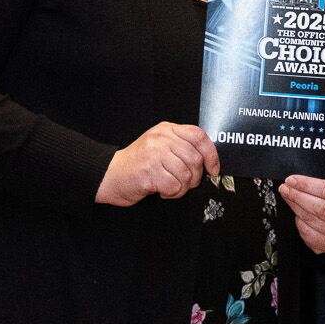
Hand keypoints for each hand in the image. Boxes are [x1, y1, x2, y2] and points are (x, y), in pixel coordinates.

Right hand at [96, 123, 219, 205]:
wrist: (111, 175)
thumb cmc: (138, 164)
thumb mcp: (159, 146)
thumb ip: (180, 147)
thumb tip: (208, 160)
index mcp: (166, 130)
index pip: (198, 136)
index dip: (211, 154)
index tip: (213, 168)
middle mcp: (161, 139)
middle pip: (195, 158)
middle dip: (195, 177)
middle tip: (185, 182)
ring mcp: (154, 154)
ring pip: (186, 175)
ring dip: (182, 187)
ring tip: (170, 186)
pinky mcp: (149, 172)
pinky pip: (175, 186)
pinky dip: (172, 193)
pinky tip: (162, 190)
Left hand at [278, 175, 324, 253]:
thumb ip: (316, 185)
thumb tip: (292, 184)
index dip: (307, 185)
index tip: (291, 180)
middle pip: (320, 207)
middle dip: (298, 196)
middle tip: (285, 189)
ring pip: (312, 220)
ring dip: (295, 207)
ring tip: (288, 197)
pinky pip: (307, 232)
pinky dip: (299, 222)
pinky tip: (298, 214)